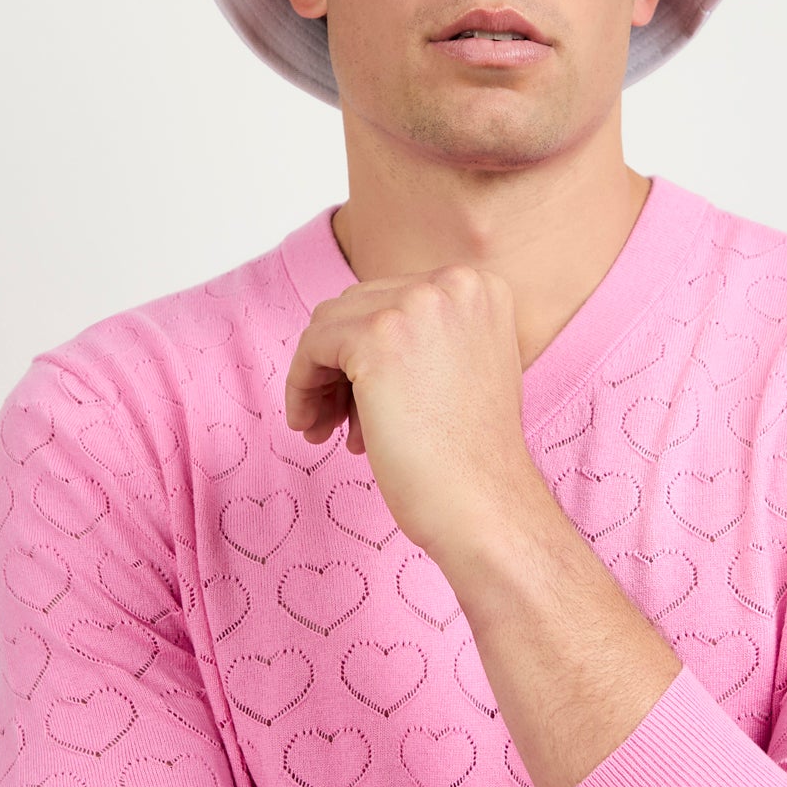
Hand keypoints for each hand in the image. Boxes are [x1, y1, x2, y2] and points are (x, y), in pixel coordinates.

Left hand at [283, 264, 545, 565]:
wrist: (484, 504)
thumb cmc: (471, 456)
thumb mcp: (464, 369)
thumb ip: (425, 336)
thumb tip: (352, 335)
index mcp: (480, 287)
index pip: (394, 299)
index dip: (370, 352)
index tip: (364, 399)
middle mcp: (454, 282)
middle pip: (359, 307)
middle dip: (343, 366)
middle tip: (338, 421)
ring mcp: (416, 304)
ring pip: (329, 324)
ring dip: (320, 378)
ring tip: (325, 429)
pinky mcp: (376, 336)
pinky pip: (312, 347)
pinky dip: (302, 386)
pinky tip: (311, 426)